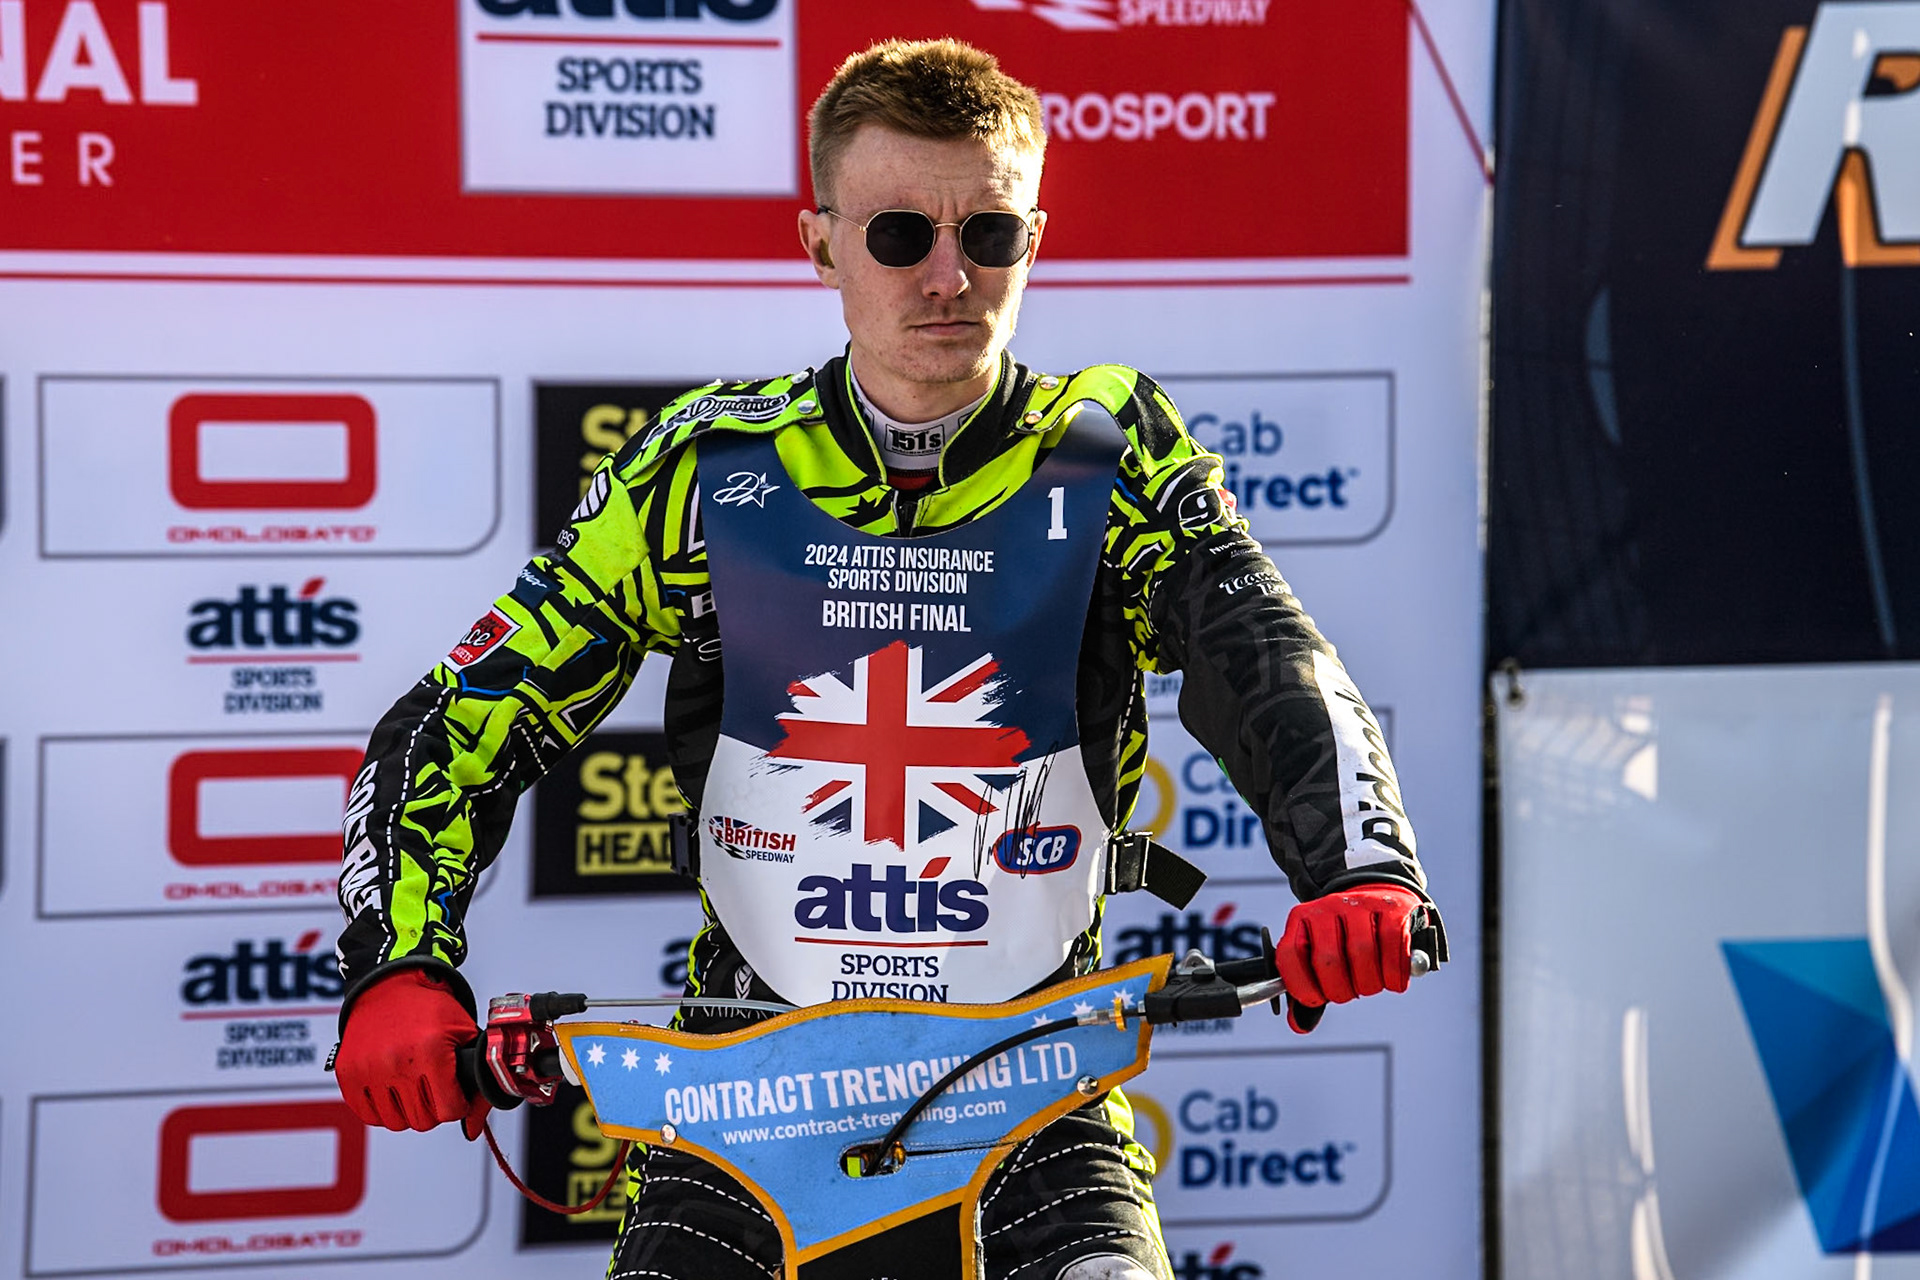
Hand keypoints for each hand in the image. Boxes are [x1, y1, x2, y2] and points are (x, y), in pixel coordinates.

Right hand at [334, 970, 488, 1137]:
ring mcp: (369, 1069)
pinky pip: (367, 1114)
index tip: (455, 1096)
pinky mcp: (348, 1072)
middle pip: (422, 1120)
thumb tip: (473, 1130)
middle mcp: (398, 1062)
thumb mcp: (465, 1033)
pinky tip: (392, 1091)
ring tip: (412, 1089)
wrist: (390, 986)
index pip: (449, 1110)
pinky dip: (381, 1109)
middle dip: (434, 1109)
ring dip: (407, 1111)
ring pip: (395, 1122)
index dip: (457, 1105)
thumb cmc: (430, 1009)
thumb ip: (477, 1079)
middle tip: (434, 1091)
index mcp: (432, 1051)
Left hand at [1273, 885, 1422, 1033]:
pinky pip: (1393, 945)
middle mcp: (1328, 907)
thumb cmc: (1347, 937)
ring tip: (1372, 984)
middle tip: (1351, 992)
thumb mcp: (1321, 957)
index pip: (1289, 954)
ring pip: (1362, 952)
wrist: (1379, 899)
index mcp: (1302, 919)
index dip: (1301, 986)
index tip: (1317, 999)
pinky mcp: (1392, 908)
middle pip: (1328, 959)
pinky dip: (1395, 973)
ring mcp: (1360, 904)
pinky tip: (1394, 981)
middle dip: (1341, 990)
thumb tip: (1298, 1025)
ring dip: (1370, 983)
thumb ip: (1311, 989)